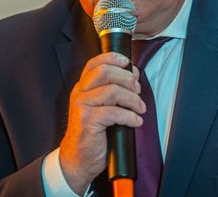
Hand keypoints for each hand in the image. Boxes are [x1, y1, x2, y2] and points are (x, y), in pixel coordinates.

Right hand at [59, 52, 144, 193]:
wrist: (78, 158)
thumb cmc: (93, 132)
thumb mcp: (100, 106)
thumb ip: (112, 89)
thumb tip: (133, 75)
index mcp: (82, 86)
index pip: (95, 63)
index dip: (112, 58)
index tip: (128, 63)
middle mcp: (80, 93)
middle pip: (105, 72)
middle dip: (127, 78)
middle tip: (137, 90)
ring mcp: (82, 107)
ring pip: (112, 91)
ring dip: (132, 99)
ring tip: (140, 108)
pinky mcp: (88, 122)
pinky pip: (114, 112)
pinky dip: (130, 116)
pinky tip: (136, 121)